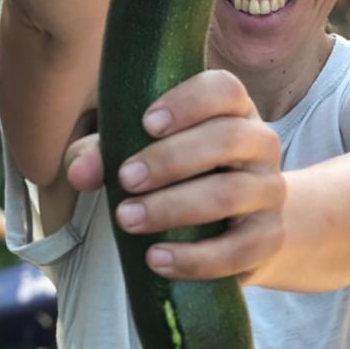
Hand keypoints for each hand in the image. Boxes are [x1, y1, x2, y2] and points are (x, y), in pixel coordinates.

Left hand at [65, 70, 285, 283]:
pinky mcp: (269, 236)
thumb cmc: (176, 176)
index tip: (147, 123)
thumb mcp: (138, 153)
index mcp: (232, 109)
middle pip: (228, 138)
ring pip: (231, 192)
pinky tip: (156, 258)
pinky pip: (241, 248)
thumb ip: (103, 153)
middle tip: (126, 178)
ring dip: (174, 207)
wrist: (236, 228)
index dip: (188, 102)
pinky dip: (196, 257)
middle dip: (171, 159)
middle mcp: (260, 143)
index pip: (224, 89)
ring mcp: (270, 190)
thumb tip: (80, 173)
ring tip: (128, 219)